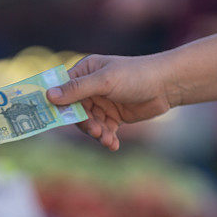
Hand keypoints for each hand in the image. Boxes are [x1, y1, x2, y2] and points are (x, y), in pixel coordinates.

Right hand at [46, 54, 177, 150]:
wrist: (167, 85)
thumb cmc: (135, 75)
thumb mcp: (104, 81)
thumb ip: (77, 89)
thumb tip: (49, 96)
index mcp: (84, 72)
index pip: (62, 89)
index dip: (57, 104)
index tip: (49, 119)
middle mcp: (90, 87)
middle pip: (75, 111)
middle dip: (84, 123)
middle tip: (95, 131)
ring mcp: (102, 102)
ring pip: (89, 123)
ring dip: (97, 133)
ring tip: (108, 139)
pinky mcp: (114, 116)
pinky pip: (103, 130)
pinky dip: (107, 138)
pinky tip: (113, 145)